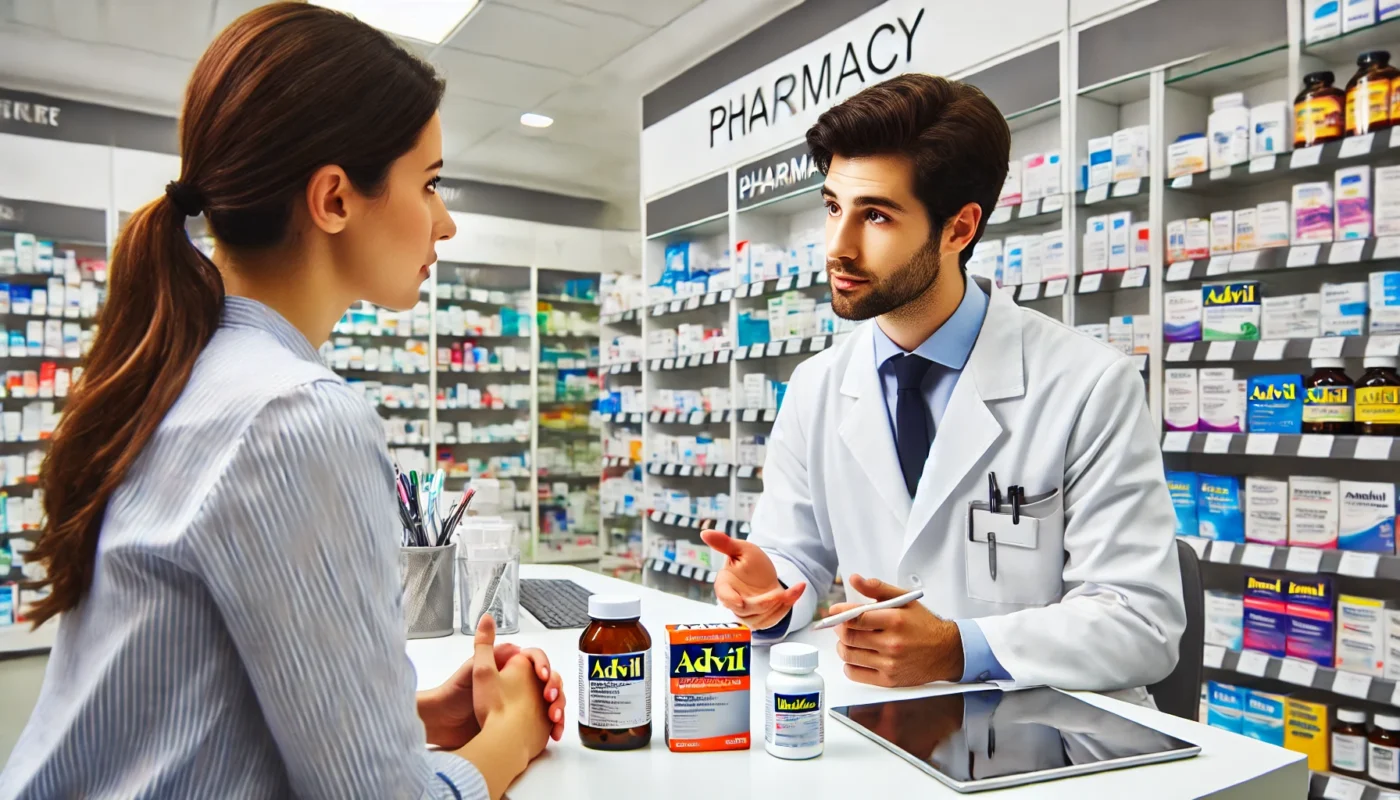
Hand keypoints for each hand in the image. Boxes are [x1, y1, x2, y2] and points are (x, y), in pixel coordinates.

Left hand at [469, 615, 553, 761]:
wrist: (446, 725)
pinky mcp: (524, 723)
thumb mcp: (472, 668)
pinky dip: (555, 725)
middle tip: (550, 699)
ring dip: (558, 707)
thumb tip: (491, 620)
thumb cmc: (456, 696)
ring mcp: (522, 704)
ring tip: (555, 717)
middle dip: (554, 688)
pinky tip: (554, 732)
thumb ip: (485, 647)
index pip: (534, 660)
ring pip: (551, 701)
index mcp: (507, 668)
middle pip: (547, 680)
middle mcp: (518, 684)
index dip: (542, 665)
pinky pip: (547, 722)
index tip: (542, 676)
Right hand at [701, 529, 805, 630]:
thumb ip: (725, 544)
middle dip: (764, 603)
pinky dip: (788, 604)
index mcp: (725, 586)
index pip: (724, 595)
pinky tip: (797, 590)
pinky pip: (775, 617)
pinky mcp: (763, 619)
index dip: (730, 600)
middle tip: (778, 595)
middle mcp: (735, 603)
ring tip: (792, 590)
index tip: (740, 602)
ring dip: (779, 604)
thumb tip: (705, 532)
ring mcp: (749, 614)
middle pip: (747, 609)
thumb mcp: (741, 549)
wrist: (766, 575)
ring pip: (762, 615)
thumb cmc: (750, 563)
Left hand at [828, 574, 963, 687]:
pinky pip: (855, 674)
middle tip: (842, 624)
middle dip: (840, 628)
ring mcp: (890, 664)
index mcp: (895, 620)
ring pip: (849, 655)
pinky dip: (849, 665)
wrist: (946, 652)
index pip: (856, 617)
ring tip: (848, 639)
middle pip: (849, 636)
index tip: (833, 612)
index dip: (840, 614)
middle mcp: (892, 643)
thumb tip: (855, 579)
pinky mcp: (888, 680)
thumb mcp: (905, 600)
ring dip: (842, 645)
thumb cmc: (924, 625)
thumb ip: (878, 588)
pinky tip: (856, 656)